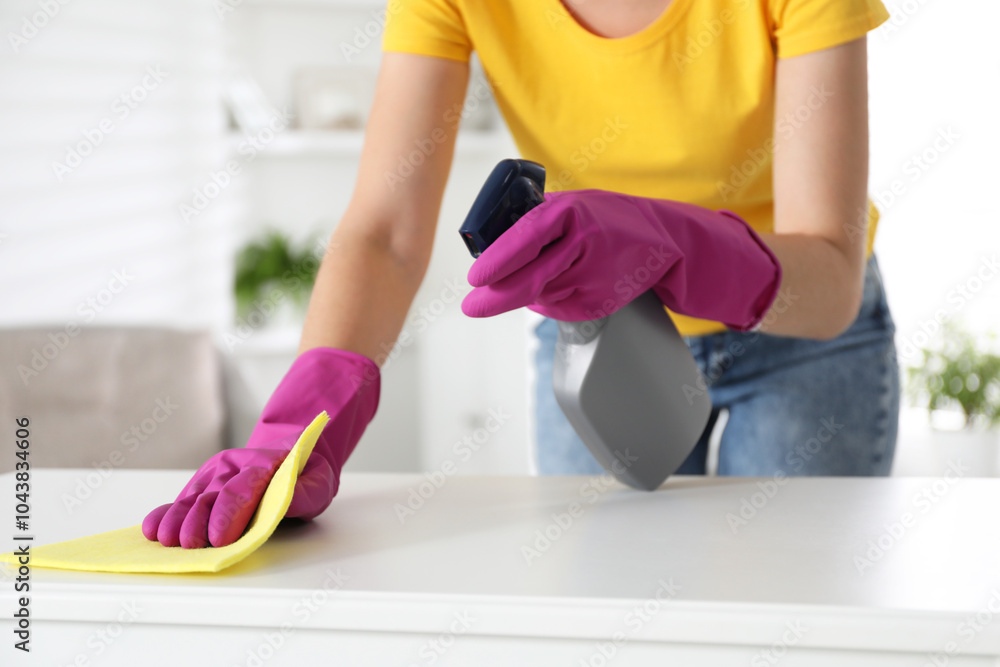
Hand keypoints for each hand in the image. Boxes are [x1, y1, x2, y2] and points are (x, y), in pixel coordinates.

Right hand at [142, 347, 379, 547]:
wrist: (291, 457)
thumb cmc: (304, 476)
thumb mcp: (318, 483)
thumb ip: (303, 494)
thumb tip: (286, 504)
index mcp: (264, 464)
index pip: (242, 489)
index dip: (227, 514)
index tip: (218, 539)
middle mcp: (235, 466)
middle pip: (211, 495)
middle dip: (198, 522)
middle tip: (190, 546)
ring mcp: (215, 474)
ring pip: (192, 498)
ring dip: (177, 520)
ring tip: (166, 541)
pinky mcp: (202, 484)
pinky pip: (182, 499)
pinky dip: (165, 514)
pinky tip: (152, 529)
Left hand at [461, 189, 780, 330]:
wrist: (670, 242)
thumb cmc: (609, 219)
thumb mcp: (573, 206)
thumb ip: (536, 221)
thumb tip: (488, 245)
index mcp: (573, 212)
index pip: (526, 236)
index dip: (497, 260)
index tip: (474, 276)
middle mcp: (585, 243)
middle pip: (531, 278)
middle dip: (497, 296)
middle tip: (472, 306)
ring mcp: (597, 275)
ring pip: (543, 296)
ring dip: (529, 293)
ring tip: (542, 276)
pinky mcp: (604, 301)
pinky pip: (562, 308)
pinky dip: (553, 301)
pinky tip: (565, 285)